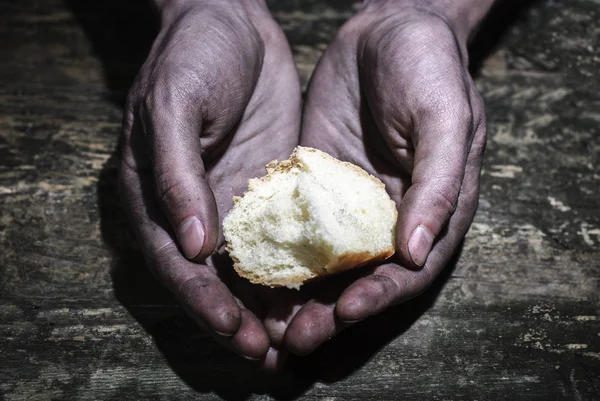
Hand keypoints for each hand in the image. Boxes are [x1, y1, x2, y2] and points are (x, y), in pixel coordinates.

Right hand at [118, 0, 300, 366]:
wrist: (232, 21)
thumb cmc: (192, 56)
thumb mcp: (174, 106)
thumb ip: (177, 175)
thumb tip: (192, 247)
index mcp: (154, 196)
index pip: (175, 263)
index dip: (201, 301)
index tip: (233, 330)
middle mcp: (192, 210)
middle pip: (213, 279)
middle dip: (239, 320)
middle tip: (271, 355)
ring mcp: (233, 202)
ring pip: (250, 268)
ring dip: (271, 308)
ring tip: (300, 342)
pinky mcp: (270, 190)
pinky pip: (283, 237)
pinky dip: (297, 270)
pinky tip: (319, 294)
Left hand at [276, 0, 490, 354]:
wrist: (385, 29)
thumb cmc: (429, 67)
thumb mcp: (445, 116)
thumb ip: (438, 183)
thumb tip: (414, 252)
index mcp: (433, 210)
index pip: (410, 271)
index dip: (381, 296)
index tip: (346, 312)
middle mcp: (390, 218)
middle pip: (363, 280)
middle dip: (332, 314)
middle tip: (297, 340)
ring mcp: (350, 205)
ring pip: (326, 265)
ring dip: (301, 300)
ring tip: (271, 328)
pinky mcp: (316, 187)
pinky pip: (298, 228)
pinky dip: (281, 258)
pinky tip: (254, 277)